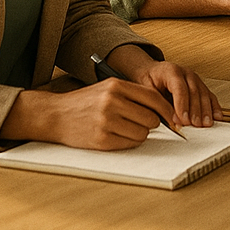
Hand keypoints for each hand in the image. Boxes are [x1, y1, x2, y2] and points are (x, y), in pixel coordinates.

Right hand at [1, 78, 185, 149]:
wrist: (55, 115)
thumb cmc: (86, 101)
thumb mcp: (109, 88)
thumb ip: (133, 94)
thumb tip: (162, 109)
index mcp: (117, 86)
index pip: (153, 98)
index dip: (167, 109)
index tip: (174, 117)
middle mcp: (112, 102)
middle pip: (151, 118)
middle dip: (153, 123)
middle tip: (144, 122)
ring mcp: (106, 122)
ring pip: (142, 133)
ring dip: (141, 133)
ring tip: (128, 128)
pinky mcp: (101, 140)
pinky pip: (129, 143)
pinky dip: (130, 142)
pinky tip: (119, 136)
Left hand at [132, 59, 221, 128]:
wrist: (152, 72)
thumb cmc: (148, 81)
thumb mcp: (148, 91)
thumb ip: (159, 105)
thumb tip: (172, 120)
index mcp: (171, 71)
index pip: (179, 89)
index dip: (182, 105)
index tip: (183, 120)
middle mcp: (185, 73)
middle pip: (194, 92)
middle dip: (196, 110)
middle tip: (195, 125)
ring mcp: (195, 78)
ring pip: (204, 94)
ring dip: (206, 110)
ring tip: (206, 124)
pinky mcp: (200, 85)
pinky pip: (209, 95)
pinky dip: (214, 106)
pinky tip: (216, 116)